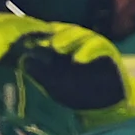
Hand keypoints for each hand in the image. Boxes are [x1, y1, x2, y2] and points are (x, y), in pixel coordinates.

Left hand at [18, 22, 134, 119]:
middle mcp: (79, 43)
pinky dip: (87, 51)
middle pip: (64, 30)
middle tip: (39, 42)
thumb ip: (41, 74)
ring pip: (81, 34)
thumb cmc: (81, 94)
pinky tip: (77, 60)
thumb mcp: (55, 85)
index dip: (39, 36)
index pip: (51, 34)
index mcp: (65, 48)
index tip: (26, 42)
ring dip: (67, 39)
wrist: (109, 105)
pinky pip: (98, 46)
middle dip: (51, 35)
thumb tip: (25, 62)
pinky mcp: (108, 52)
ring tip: (55, 47)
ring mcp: (94, 46)